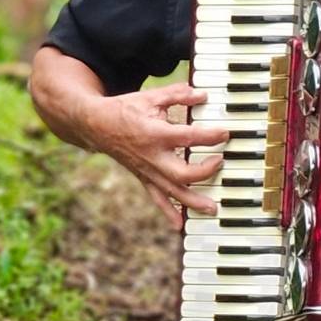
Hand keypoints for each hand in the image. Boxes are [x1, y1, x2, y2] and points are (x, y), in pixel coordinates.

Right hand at [82, 81, 228, 232]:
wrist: (95, 125)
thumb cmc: (125, 110)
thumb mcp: (151, 97)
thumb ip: (177, 95)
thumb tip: (203, 94)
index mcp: (155, 133)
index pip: (188, 137)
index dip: (210, 136)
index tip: (225, 133)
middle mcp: (152, 156)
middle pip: (182, 173)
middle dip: (205, 172)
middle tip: (220, 162)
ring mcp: (147, 170)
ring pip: (172, 191)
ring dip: (193, 201)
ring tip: (212, 208)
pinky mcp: (143, 177)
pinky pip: (156, 198)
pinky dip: (168, 212)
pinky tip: (179, 226)